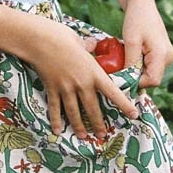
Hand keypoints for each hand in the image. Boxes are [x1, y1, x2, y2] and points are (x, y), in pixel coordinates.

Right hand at [22, 17, 139, 138]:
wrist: (38, 40)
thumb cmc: (60, 36)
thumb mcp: (80, 40)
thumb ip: (88, 47)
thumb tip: (92, 44)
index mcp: (93, 72)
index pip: (113, 92)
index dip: (124, 105)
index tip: (134, 115)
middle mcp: (81, 83)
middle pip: (92, 108)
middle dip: (98, 123)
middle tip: (103, 135)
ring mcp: (66, 88)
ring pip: (74, 112)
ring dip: (79, 126)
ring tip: (83, 136)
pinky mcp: (52, 89)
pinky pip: (55, 108)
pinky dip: (56, 120)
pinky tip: (57, 130)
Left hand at [121, 0, 172, 87]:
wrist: (141, 5)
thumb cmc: (136, 20)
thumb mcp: (131, 42)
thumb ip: (130, 63)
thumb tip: (126, 82)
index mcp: (163, 55)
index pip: (152, 81)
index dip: (136, 82)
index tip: (122, 74)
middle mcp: (168, 58)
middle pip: (151, 79)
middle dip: (135, 75)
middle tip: (121, 63)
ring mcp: (167, 56)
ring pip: (149, 73)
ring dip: (136, 69)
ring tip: (127, 55)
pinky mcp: (162, 54)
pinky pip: (150, 66)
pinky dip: (139, 64)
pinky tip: (132, 53)